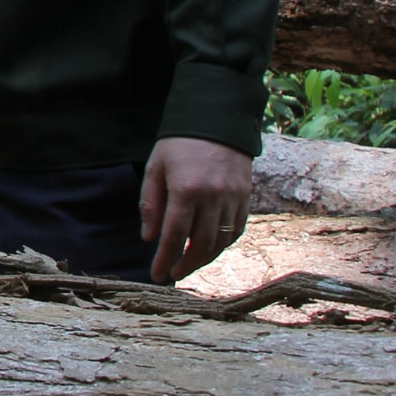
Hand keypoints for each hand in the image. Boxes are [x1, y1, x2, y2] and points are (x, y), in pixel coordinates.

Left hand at [138, 136, 252, 283]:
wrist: (216, 119)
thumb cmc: (179, 143)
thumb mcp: (156, 167)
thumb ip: (151, 203)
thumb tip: (149, 238)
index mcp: (186, 189)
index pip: (174, 235)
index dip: (165, 259)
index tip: (158, 275)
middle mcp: (213, 196)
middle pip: (201, 244)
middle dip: (186, 264)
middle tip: (174, 273)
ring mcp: (233, 198)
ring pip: (221, 241)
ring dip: (205, 258)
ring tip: (189, 264)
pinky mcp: (246, 196)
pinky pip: (237, 229)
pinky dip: (223, 244)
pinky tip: (210, 247)